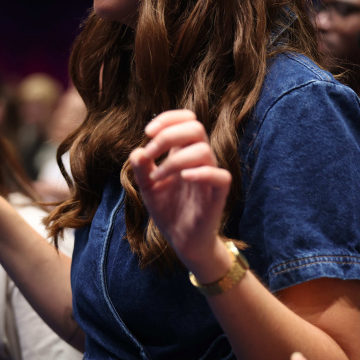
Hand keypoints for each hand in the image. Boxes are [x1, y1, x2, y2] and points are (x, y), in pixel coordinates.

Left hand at [129, 110, 231, 275]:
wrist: (182, 241)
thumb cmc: (168, 211)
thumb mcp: (148, 188)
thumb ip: (141, 168)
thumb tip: (138, 151)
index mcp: (184, 152)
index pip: (186, 120)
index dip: (169, 118)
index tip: (147, 131)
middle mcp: (199, 160)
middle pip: (196, 127)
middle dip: (168, 134)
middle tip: (150, 153)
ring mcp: (210, 176)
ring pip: (204, 150)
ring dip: (174, 160)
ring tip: (156, 177)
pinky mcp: (218, 195)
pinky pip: (221, 176)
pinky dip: (202, 173)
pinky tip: (183, 178)